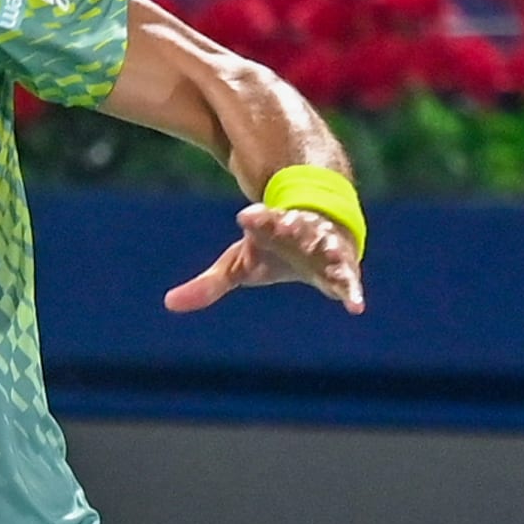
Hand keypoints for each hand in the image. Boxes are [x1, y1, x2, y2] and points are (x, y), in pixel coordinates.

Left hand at [165, 203, 365, 314]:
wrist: (324, 227)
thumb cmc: (276, 248)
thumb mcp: (240, 265)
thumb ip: (209, 285)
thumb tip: (168, 304)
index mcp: (272, 226)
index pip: (262, 220)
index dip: (256, 219)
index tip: (246, 216)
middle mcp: (301, 230)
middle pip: (295, 227)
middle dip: (290, 225)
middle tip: (285, 224)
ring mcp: (326, 244)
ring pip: (326, 246)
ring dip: (327, 252)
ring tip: (331, 262)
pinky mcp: (345, 265)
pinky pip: (348, 279)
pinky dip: (351, 290)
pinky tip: (355, 306)